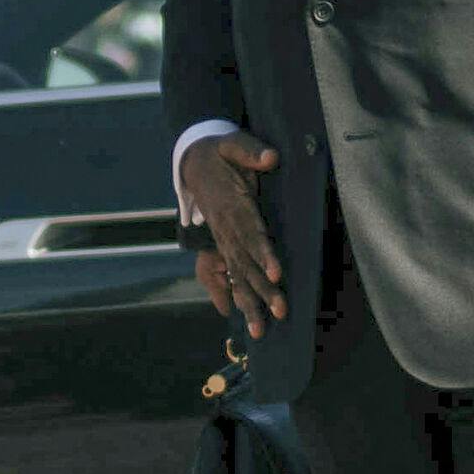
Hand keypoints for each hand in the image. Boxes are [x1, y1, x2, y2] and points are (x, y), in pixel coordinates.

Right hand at [179, 132, 285, 339]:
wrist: (192, 160)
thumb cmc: (219, 153)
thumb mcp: (232, 143)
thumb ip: (250, 150)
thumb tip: (270, 157)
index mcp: (232, 205)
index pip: (250, 232)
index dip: (264, 253)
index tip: (277, 273)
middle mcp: (227, 228)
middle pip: (246, 262)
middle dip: (263, 288)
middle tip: (280, 312)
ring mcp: (223, 238)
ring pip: (238, 274)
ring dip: (251, 302)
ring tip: (262, 330)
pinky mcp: (224, 243)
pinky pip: (231, 273)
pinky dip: (237, 296)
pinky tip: (242, 318)